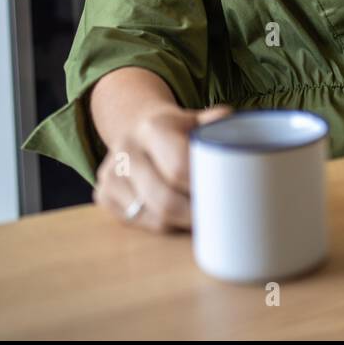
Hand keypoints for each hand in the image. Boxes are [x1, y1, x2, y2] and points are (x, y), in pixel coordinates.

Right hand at [93, 103, 232, 232]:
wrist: (136, 124)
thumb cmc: (178, 129)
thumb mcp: (198, 119)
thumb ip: (219, 124)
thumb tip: (240, 135)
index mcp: (154, 126)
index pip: (179, 167)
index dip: (203, 187)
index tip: (226, 198)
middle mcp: (127, 148)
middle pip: (165, 200)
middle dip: (195, 214)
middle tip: (218, 219)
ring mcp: (110, 173)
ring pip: (153, 217)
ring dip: (182, 224)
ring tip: (203, 220)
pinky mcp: (102, 193)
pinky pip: (138, 222)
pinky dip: (163, 225)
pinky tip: (177, 216)